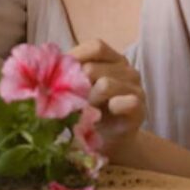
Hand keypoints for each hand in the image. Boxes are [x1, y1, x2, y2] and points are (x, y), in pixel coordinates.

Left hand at [68, 39, 146, 159]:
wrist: (110, 142)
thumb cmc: (90, 112)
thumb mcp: (78, 89)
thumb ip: (70, 74)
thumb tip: (48, 66)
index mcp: (112, 59)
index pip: (95, 47)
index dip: (75, 58)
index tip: (59, 76)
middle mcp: (127, 69)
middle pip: (93, 68)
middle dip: (75, 87)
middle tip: (69, 104)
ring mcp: (136, 88)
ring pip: (105, 84)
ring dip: (89, 101)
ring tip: (83, 113)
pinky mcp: (140, 108)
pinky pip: (126, 102)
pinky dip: (110, 109)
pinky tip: (101, 117)